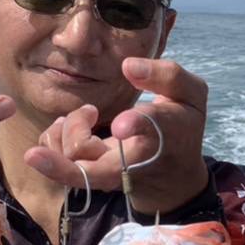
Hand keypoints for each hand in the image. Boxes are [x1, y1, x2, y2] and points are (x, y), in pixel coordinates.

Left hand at [24, 57, 210, 215]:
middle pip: (101, 169)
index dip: (138, 124)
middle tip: (59, 135)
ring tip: (85, 114)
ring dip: (65, 132)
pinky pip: (61, 165)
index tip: (120, 124)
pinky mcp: (92, 179)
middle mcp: (137, 160)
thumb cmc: (181, 128)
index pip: (154, 129)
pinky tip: (64, 125)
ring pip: (75, 164)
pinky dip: (53, 140)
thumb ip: (168, 76)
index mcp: (166, 133)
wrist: (174, 179)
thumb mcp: (191, 97)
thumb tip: (128, 66)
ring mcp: (112, 175)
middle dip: (75, 150)